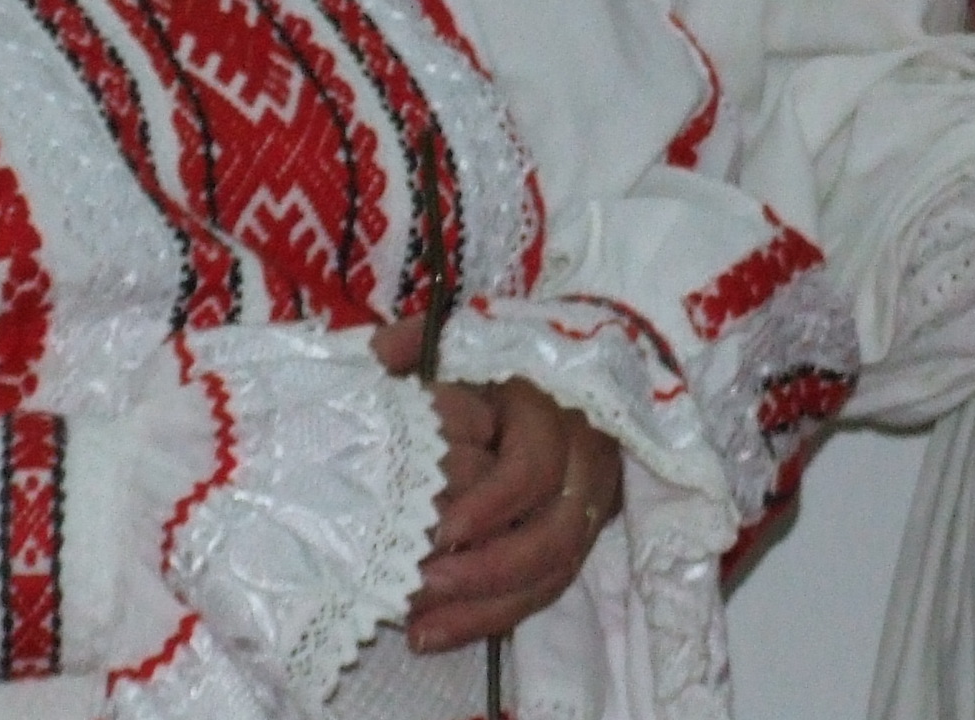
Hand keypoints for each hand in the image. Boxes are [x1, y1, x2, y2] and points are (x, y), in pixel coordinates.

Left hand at [373, 316, 624, 654]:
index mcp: (558, 406)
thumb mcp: (465, 342)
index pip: (538, 466)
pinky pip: (547, 587)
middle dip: (489, 570)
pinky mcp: (580, 533)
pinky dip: (493, 616)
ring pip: (556, 570)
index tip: (440, 531)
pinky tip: (434, 632)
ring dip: (488, 607)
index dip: (494, 503)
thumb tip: (383, 350)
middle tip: (420, 585)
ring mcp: (591, 499)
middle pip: (558, 533)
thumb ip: (423, 344)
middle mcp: (586, 457)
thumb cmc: (502, 359)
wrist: (566, 372)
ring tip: (419, 627)